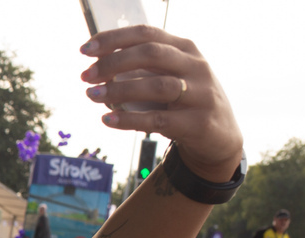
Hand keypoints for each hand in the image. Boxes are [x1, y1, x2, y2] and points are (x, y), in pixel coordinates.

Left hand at [80, 25, 243, 181]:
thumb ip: (140, 68)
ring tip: (91, 94)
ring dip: (119, 89)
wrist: (219, 137)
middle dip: (113, 62)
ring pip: (157, 86)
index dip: (114, 38)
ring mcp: (201, 94)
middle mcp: (196, 67)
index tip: (85, 49)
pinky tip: (108, 119)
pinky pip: (159, 119)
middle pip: (151, 54)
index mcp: (185, 49)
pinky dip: (130, 119)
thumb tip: (96, 66)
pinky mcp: (199, 122)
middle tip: (86, 75)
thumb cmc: (183, 101)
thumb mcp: (169, 76)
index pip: (147, 34)